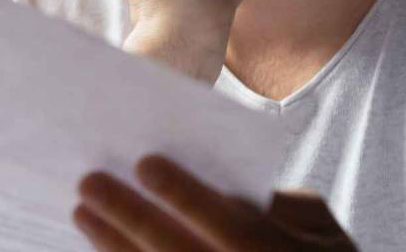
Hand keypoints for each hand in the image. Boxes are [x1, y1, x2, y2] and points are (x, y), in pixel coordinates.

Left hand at [74, 155, 357, 250]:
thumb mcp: (322, 227)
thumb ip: (281, 206)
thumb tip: (220, 188)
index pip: (230, 226)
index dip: (186, 195)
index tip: (144, 162)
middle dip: (130, 217)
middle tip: (89, 183)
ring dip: (115, 247)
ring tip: (84, 213)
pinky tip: (102, 250)